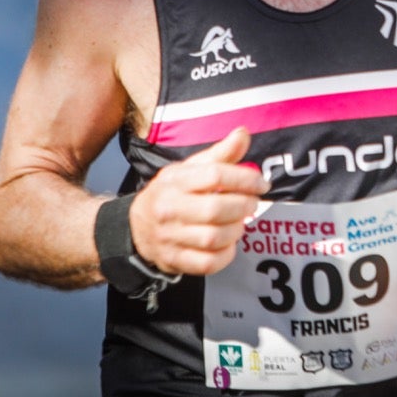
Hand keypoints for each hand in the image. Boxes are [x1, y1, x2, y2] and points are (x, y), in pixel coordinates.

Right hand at [127, 127, 266, 275]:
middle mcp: (169, 208)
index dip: (245, 179)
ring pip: (213, 238)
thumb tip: (243, 133)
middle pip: (215, 209)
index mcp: (174, 181)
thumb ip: (219, 154)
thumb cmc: (171, 194)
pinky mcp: (174, 260)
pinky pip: (207, 263)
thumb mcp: (189, 169)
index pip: (214, 175)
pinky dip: (225, 255)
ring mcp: (169, 237)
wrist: (136, 227)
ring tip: (240, 222)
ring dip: (236, 230)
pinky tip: (229, 243)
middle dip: (243, 206)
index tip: (261, 184)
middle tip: (253, 204)